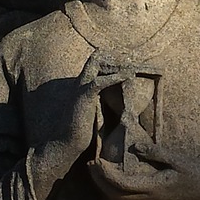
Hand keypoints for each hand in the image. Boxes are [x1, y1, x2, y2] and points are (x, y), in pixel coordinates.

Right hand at [29, 53, 130, 195]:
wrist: (66, 143)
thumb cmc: (81, 129)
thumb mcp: (94, 109)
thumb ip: (101, 99)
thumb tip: (116, 99)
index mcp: (83, 83)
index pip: (96, 60)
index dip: (112, 59)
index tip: (128, 63)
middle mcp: (80, 81)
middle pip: (96, 56)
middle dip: (115, 56)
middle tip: (133, 60)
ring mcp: (81, 87)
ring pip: (97, 63)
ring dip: (117, 64)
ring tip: (133, 67)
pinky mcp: (84, 97)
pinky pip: (99, 81)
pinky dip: (115, 76)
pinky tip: (128, 76)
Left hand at [88, 142, 199, 199]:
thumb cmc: (196, 174)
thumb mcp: (178, 159)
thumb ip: (156, 152)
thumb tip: (135, 146)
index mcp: (153, 187)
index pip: (121, 184)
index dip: (106, 173)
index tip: (96, 160)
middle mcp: (147, 199)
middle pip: (114, 196)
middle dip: (99, 181)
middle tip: (91, 164)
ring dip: (104, 187)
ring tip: (96, 171)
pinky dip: (113, 191)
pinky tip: (111, 179)